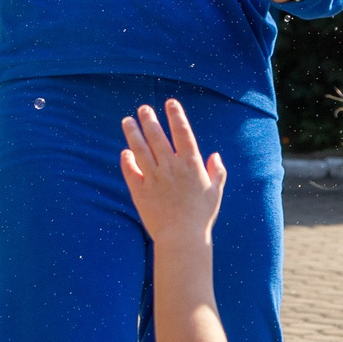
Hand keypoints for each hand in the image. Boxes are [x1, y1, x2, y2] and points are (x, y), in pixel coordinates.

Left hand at [120, 100, 227, 246]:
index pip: (182, 132)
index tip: (170, 103)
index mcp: (191, 165)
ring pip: (140, 149)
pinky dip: (126, 160)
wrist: (182, 238)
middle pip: (157, 136)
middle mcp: (171, 167)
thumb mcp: (215, 192)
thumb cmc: (202, 217)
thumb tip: (215, 156)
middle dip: (149, 119)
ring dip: (133, 133)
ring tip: (127, 121)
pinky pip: (130, 171)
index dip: (176, 115)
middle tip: (143, 108)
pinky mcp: (140, 191)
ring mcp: (153, 178)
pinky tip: (125, 152)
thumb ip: (217, 172)